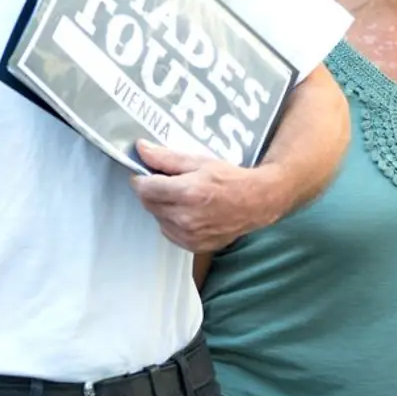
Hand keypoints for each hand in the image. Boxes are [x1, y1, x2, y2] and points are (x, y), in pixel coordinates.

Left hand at [129, 140, 281, 251]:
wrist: (255, 202)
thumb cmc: (231, 179)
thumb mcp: (198, 161)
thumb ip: (166, 157)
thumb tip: (141, 149)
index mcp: (187, 192)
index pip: (145, 188)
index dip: (141, 179)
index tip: (145, 175)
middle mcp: (186, 217)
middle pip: (149, 204)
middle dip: (153, 192)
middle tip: (168, 183)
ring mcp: (189, 235)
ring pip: (158, 218)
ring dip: (162, 207)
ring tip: (183, 197)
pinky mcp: (193, 245)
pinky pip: (169, 232)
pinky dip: (172, 222)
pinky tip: (188, 212)